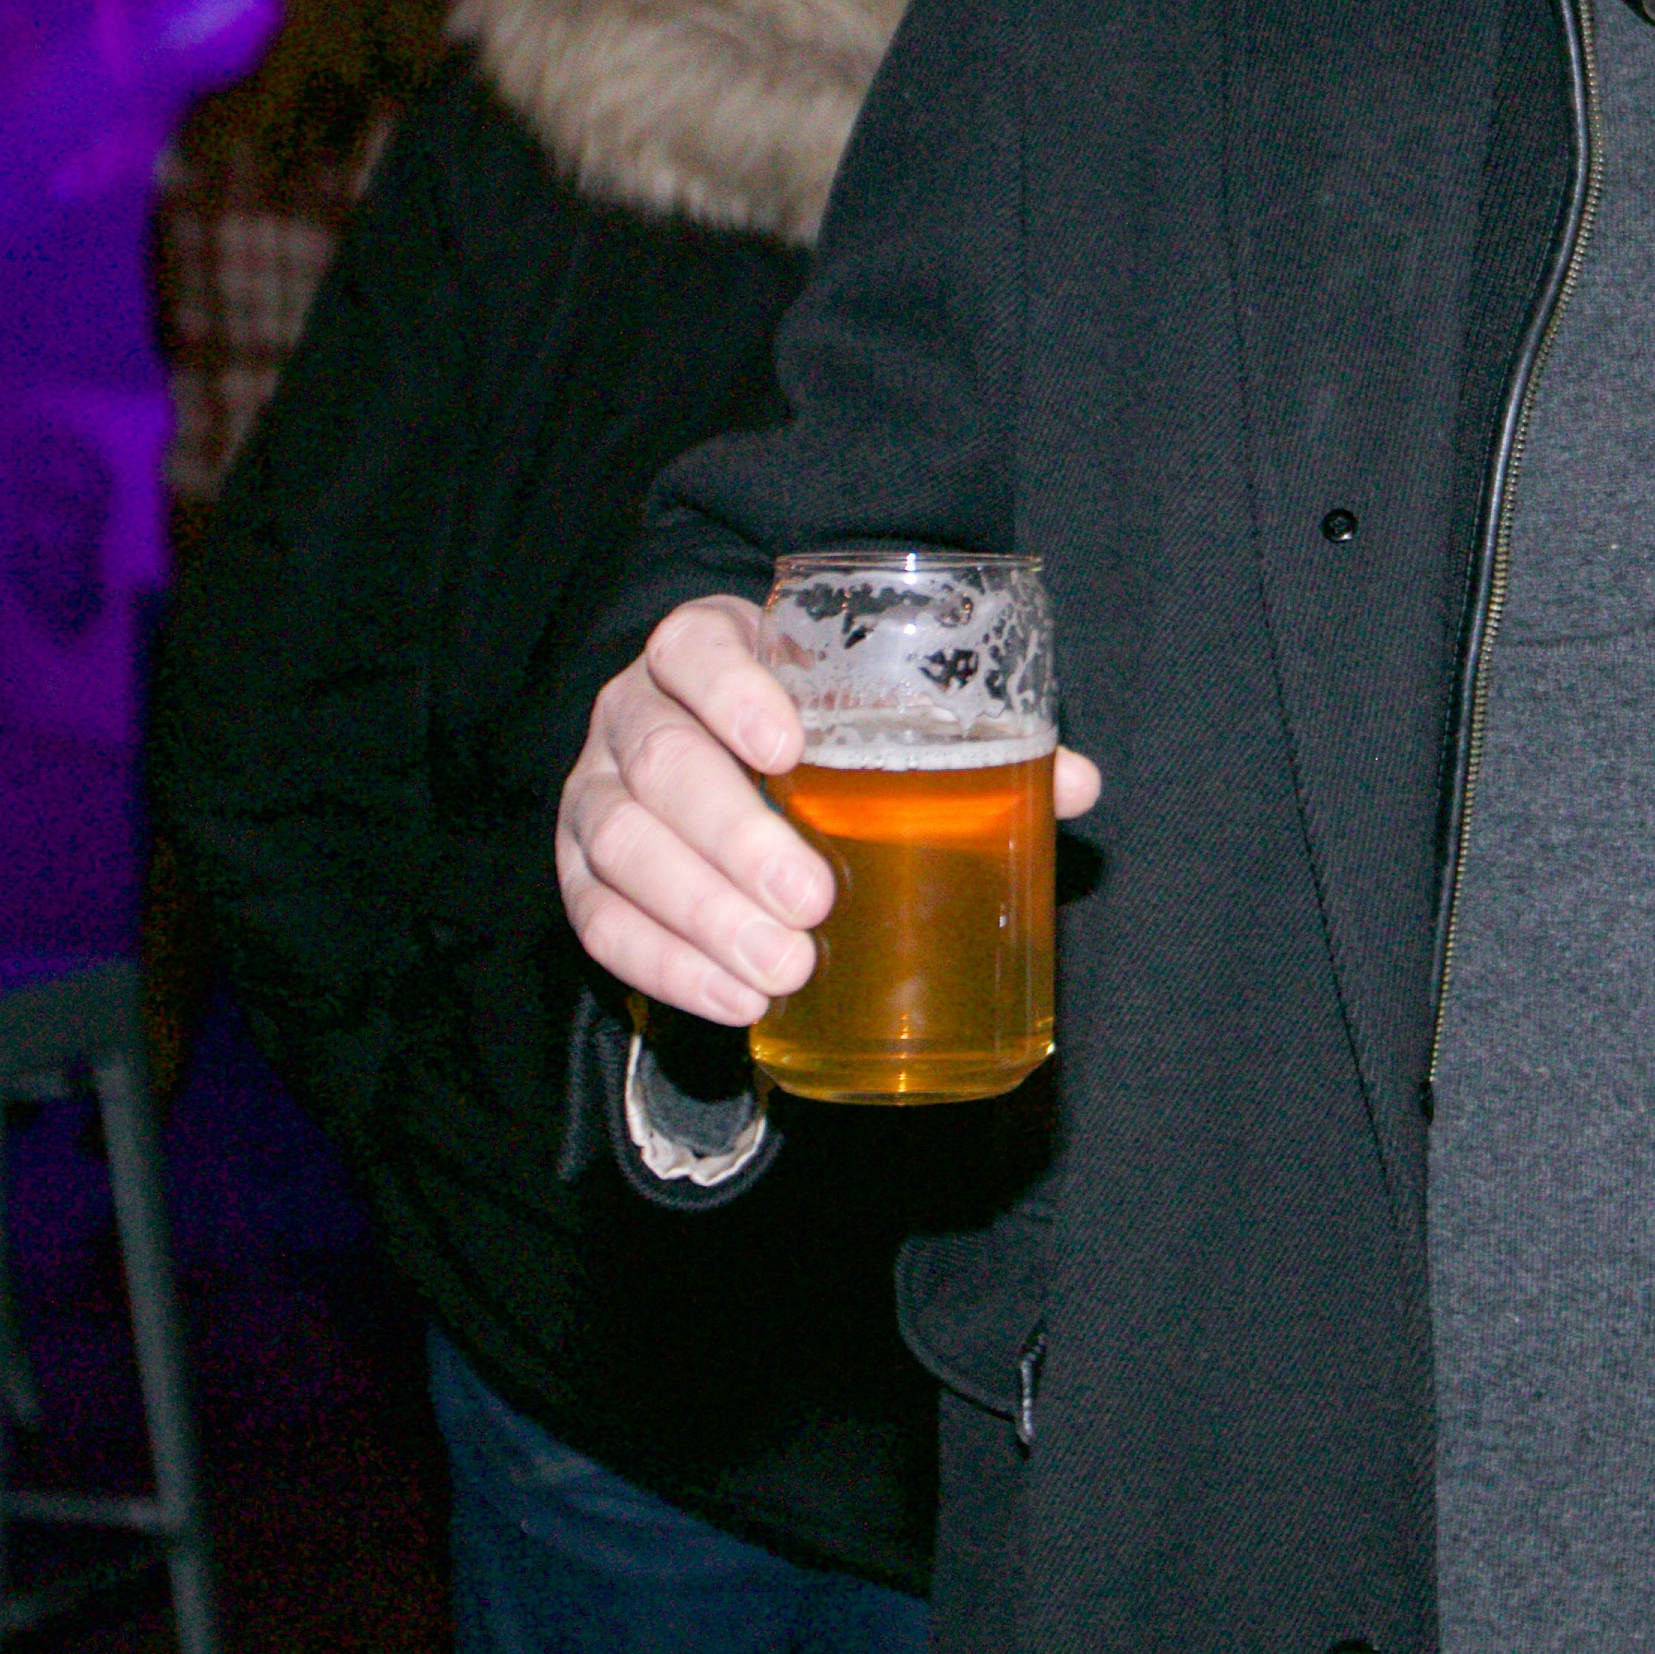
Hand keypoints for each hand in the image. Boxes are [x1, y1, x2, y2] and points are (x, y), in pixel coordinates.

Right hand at [552, 593, 1104, 1031]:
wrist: (716, 764)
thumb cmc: (812, 733)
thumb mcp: (870, 717)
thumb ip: (965, 740)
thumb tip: (1075, 784)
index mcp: (704, 652)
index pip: (694, 650)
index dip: (730, 692)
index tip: (786, 746)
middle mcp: (632, 712)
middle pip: (660, 763)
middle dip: (732, 837)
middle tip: (810, 899)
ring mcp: (594, 792)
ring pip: (623, 846)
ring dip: (701, 916)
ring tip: (783, 970)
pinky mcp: (579, 870)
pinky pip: (598, 920)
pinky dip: (665, 967)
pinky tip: (733, 1003)